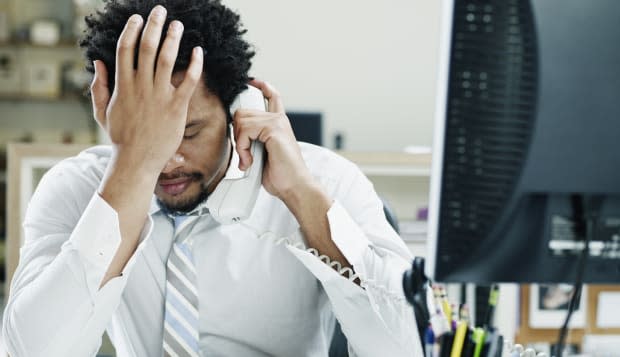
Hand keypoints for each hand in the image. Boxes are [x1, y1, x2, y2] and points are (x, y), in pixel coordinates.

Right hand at [89, 5, 202, 174]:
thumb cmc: (120, 138)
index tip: (137, 18)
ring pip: (166, 59)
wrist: (137, 161)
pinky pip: (187, 81)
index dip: (131, 30)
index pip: (125, 49)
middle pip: (146, 47)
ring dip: (173, 38)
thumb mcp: (102, 112)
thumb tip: (98, 62)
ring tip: (178, 25)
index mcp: (122, 86)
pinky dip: (194, 64)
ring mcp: (159, 96)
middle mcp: (140, 87)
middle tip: (160, 11)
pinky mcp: (176, 107)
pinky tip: (198, 51)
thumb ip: (99, 86)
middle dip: (153, 26)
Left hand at [232, 79, 316, 201]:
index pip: (272, 97)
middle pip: (243, 112)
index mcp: (279, 124)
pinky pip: (245, 130)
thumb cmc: (282, 175)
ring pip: (241, 120)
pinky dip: (242, 148)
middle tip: (244, 153)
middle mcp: (279, 120)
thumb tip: (237, 137)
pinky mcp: (274, 128)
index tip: (252, 82)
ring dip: (240, 144)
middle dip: (237, 133)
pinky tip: (249, 160)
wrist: (295, 186)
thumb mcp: (263, 155)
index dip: (261, 86)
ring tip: (248, 160)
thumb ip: (254, 141)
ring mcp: (277, 122)